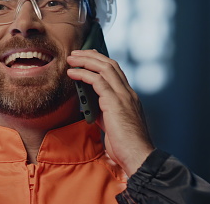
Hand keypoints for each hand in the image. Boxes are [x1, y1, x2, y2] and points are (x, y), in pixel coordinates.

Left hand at [67, 50, 153, 175]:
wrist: (137, 156)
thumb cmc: (125, 146)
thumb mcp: (113, 124)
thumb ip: (104, 112)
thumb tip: (90, 105)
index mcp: (129, 97)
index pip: (116, 71)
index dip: (101, 61)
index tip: (88, 57)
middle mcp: (128, 93)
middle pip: (110, 64)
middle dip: (92, 56)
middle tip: (76, 53)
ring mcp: (123, 96)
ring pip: (104, 68)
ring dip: (85, 61)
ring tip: (71, 59)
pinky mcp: (115, 102)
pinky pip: (97, 80)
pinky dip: (83, 74)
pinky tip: (72, 73)